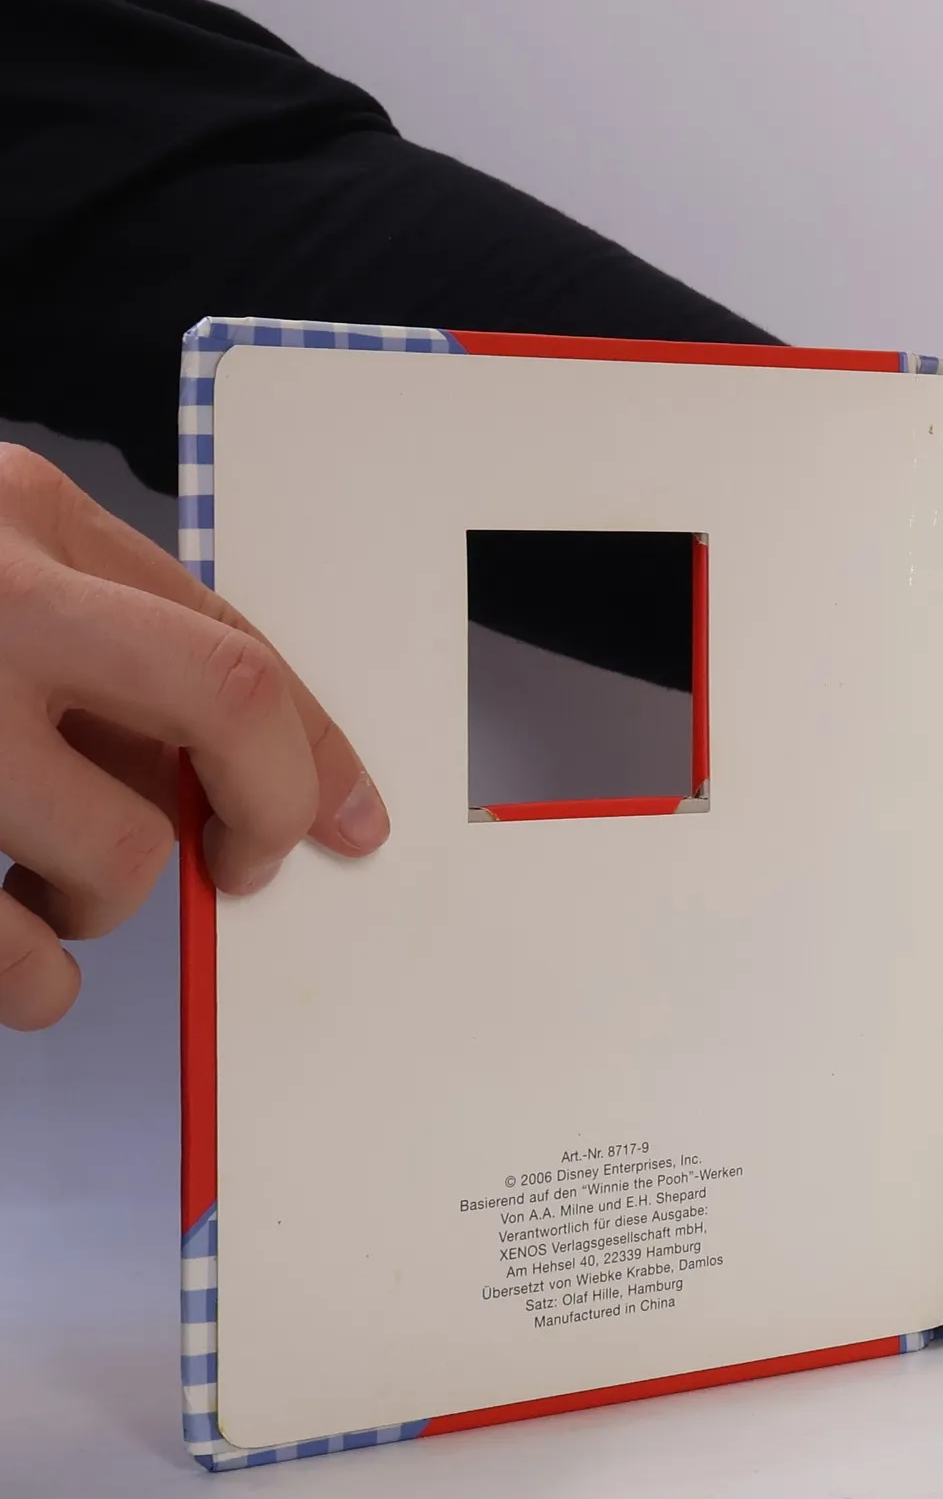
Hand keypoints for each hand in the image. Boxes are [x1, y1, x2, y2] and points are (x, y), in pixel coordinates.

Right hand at [0, 445, 388, 1029]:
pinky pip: (16, 965)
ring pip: (118, 861)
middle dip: (270, 804)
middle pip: (225, 703)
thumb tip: (229, 767)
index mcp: (13, 518)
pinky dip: (24, 980)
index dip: (317, 739)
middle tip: (249, 863)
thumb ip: (81, 625)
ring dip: (94, 907)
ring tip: (24, 886)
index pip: (234, 635)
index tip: (353, 814)